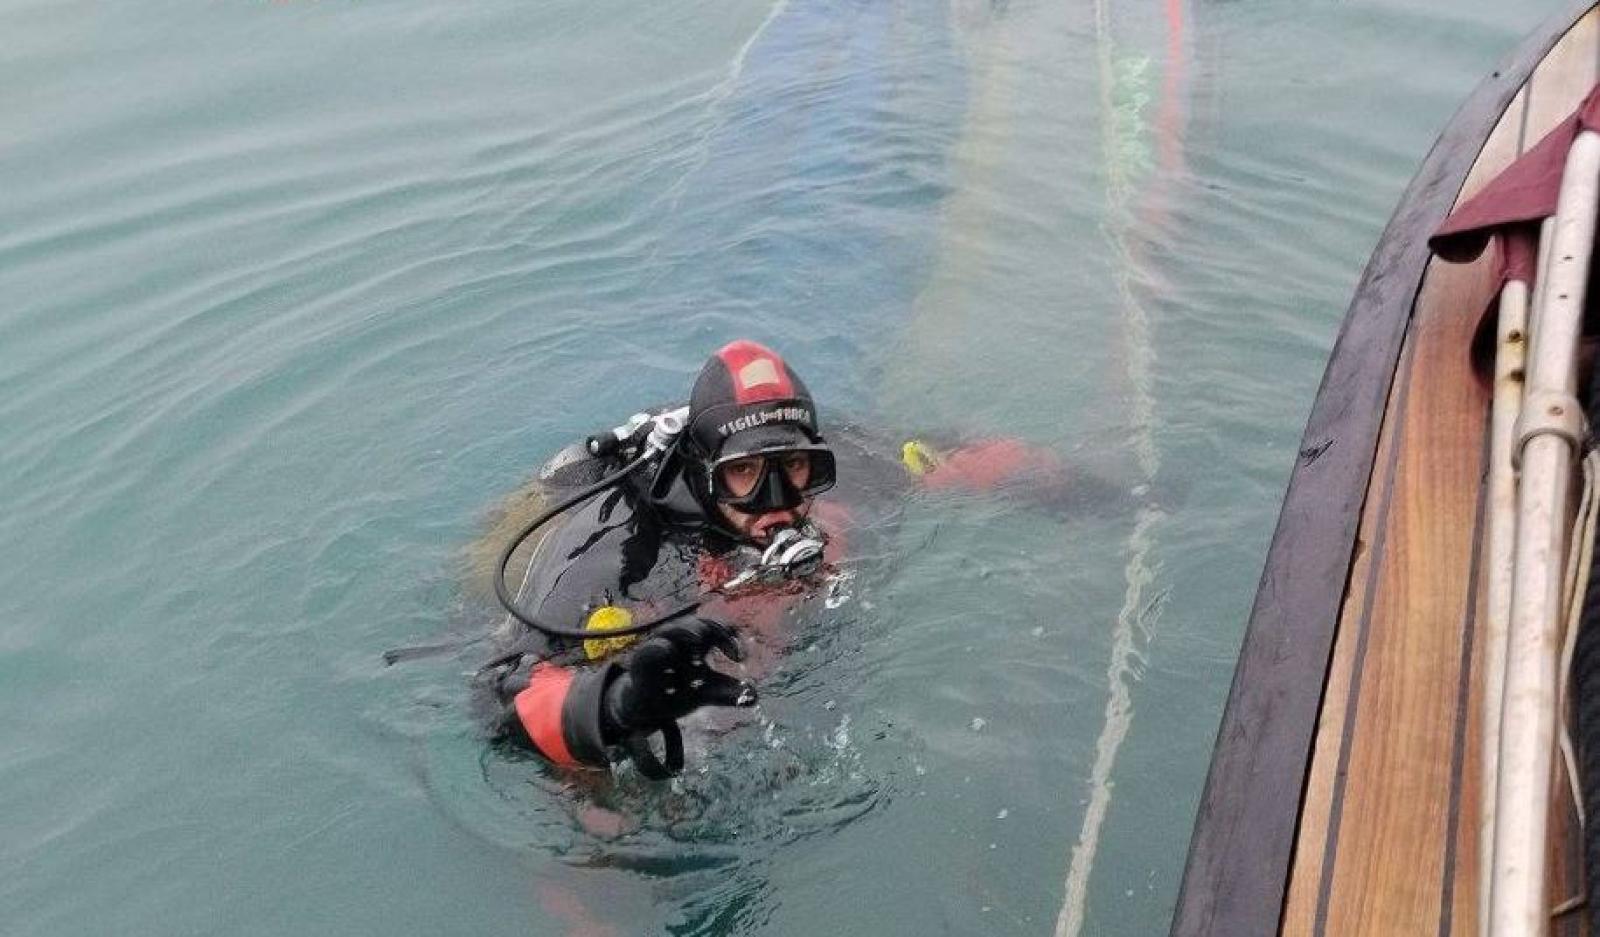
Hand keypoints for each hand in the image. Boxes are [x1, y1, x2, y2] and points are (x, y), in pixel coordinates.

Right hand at [602, 618, 756, 738]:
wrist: (644, 709)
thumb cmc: (676, 692)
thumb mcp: (705, 693)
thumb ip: (728, 693)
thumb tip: (755, 696)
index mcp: (694, 644)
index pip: (713, 629)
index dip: (727, 635)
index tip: (740, 656)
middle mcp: (676, 641)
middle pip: (693, 625)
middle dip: (708, 628)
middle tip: (724, 638)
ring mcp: (656, 649)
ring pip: (669, 632)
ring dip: (684, 632)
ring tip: (699, 637)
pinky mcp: (640, 665)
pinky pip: (646, 653)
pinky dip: (655, 649)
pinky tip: (666, 650)